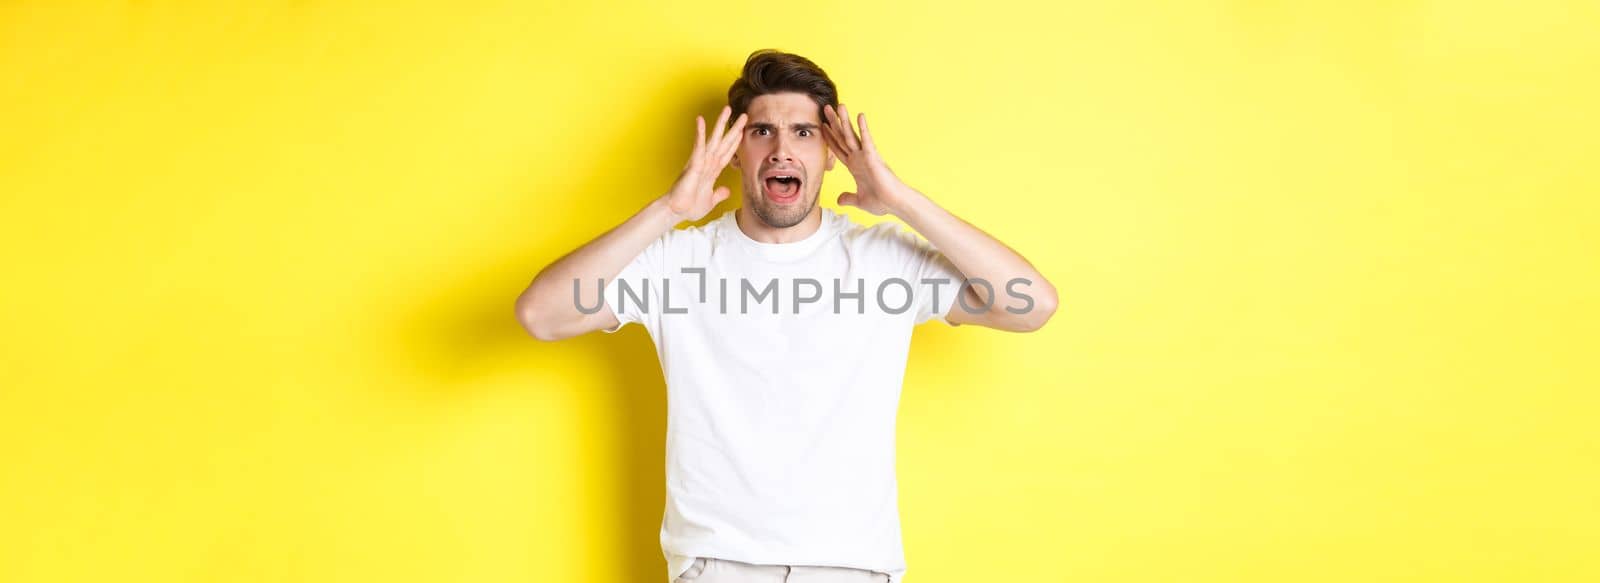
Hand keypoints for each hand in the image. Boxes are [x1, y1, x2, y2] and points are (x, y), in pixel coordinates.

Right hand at [662, 105, 746, 222]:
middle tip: (744, 115)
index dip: (735, 142)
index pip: (727, 153)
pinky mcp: (693, 165)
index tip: (742, 131)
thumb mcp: (710, 201)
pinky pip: (698, 147)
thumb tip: (726, 191)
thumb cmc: (688, 206)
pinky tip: (701, 120)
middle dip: (734, 129)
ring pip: (713, 140)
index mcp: (711, 171)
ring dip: (721, 124)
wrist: (676, 212)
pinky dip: (700, 134)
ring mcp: (700, 162)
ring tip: (727, 109)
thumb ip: (718, 194)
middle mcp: (707, 163)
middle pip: (724, 143)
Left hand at [821, 104, 915, 215]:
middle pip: (842, 137)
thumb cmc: (882, 202)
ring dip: (844, 120)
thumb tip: (840, 200)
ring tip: (839, 105)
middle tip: (826, 108)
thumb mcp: (860, 200)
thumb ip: (849, 198)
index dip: (830, 138)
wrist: (895, 204)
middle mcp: (859, 158)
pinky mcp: (873, 157)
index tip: (822, 126)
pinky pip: (867, 140)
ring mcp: (866, 156)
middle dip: (834, 123)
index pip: (838, 149)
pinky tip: (860, 116)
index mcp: (855, 167)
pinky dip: (863, 128)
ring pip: (851, 135)